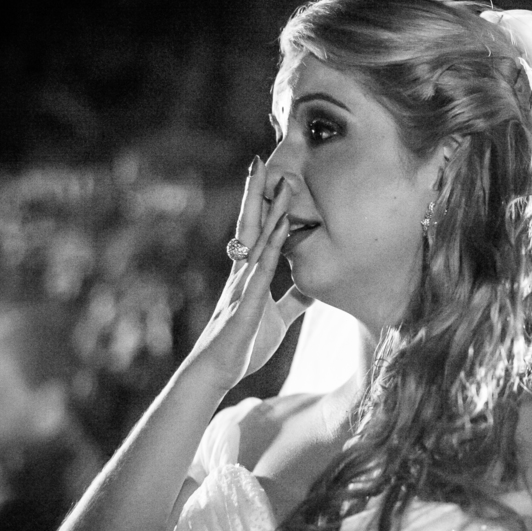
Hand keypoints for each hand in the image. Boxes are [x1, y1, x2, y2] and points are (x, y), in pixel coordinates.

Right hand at [187, 156, 312, 390]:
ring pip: (257, 240)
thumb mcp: (278, 318)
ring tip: (278, 183)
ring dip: (269, 212)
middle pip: (251, 224)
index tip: (272, 176)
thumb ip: (294, 299)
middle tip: (260, 159)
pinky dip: (271, 250)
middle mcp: (243, 273)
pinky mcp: (246, 304)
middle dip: (257, 193)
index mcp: (251, 274)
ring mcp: (243, 285)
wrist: (219, 371)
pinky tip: (279, 232)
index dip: (265, 205)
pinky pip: (260, 272)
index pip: (258, 231)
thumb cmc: (244, 345)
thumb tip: (312, 285)